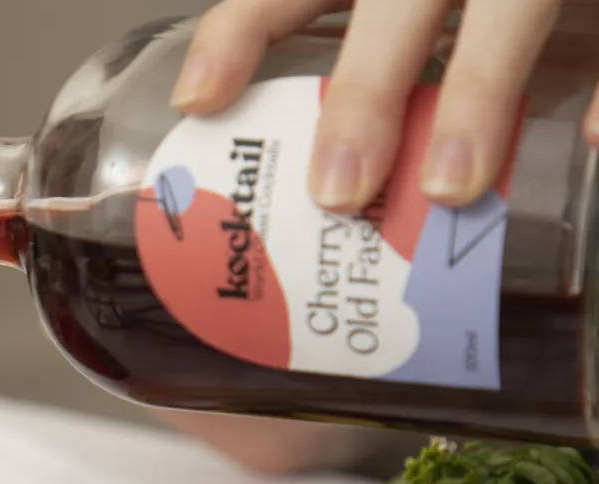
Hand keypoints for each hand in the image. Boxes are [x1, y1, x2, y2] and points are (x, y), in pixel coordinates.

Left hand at [171, 0, 598, 211]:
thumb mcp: (400, 5)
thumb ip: (375, 55)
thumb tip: (334, 183)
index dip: (239, 33)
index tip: (198, 101)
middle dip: (365, 90)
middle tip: (338, 191)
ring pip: (512, 4)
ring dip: (478, 94)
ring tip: (448, 188)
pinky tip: (592, 137)